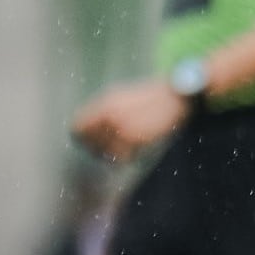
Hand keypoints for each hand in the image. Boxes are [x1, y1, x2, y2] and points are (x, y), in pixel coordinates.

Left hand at [71, 80, 188, 161]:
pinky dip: (128, 157)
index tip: (92, 141)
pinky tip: (138, 148)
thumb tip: (87, 131)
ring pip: (104, 153)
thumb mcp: (124, 96)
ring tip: (128, 146)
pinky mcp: (134, 138)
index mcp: (104, 102)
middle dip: (97, 148)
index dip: (84, 137)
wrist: (177, 96)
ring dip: (114, 153)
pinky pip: (121, 158)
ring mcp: (121, 127)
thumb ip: (104, 111)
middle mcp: (108, 115)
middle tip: (111, 147)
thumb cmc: (152, 96)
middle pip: (89, 143)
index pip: (77, 127)